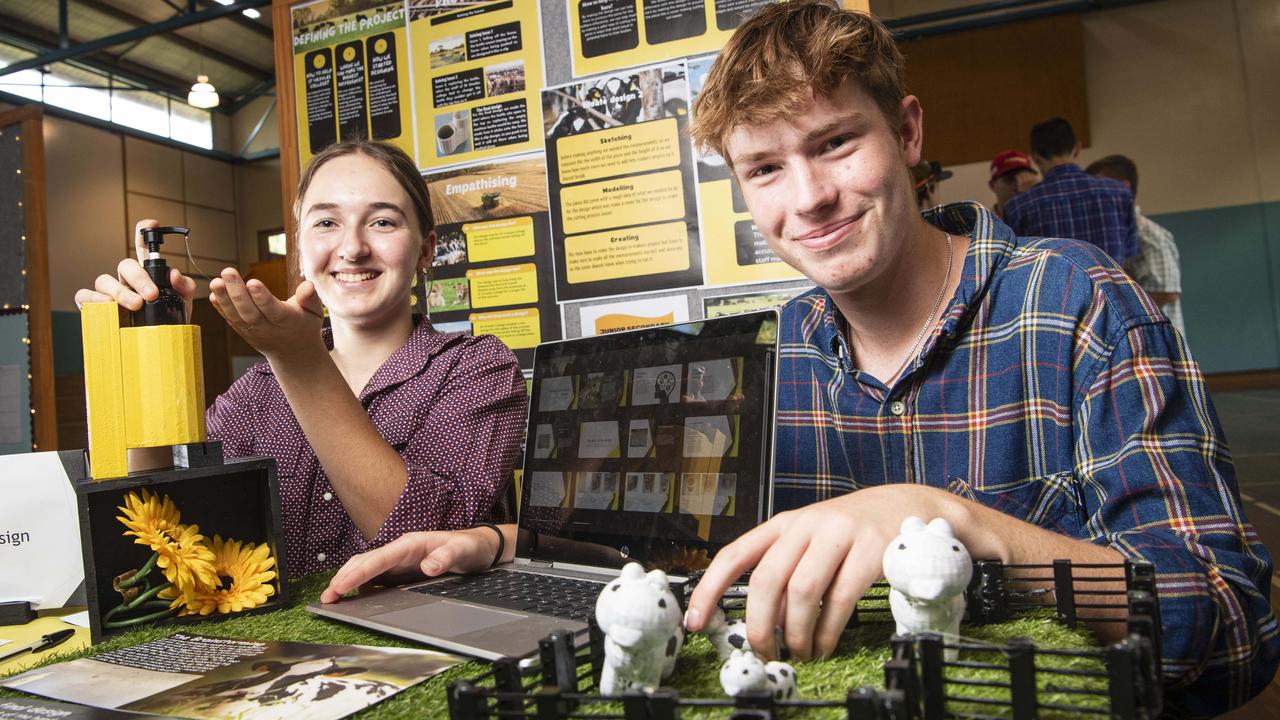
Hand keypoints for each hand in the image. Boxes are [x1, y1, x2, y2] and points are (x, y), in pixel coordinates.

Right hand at [73, 219, 195, 318]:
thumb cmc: (168, 321)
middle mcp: (126, 279)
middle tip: (151, 295)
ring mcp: (109, 292)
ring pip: (104, 280)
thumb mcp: (183, 302)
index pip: (143, 248)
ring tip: (135, 305)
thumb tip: (174, 274)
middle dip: (139, 278)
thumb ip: (184, 286)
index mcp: (146, 273)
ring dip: (120, 291)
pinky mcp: (95, 306)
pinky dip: (93, 299)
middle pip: (125, 265)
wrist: (159, 346)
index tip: (152, 224)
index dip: (144, 232)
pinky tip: (107, 306)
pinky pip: (84, 296)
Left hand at [208, 267, 323, 362]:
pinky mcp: (244, 332)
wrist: (293, 352)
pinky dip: (221, 308)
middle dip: (237, 293)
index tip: (253, 282)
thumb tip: (308, 285)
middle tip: (228, 272)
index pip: (274, 311)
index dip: (263, 298)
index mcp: (289, 322)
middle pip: (251, 312)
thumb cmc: (304, 325)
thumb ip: (310, 298)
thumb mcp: (315, 312)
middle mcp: (269, 329)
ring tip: (216, 282)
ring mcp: (254, 333)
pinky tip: (213, 294)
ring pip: (238, 317)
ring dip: (224, 299)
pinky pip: (231, 321)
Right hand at [319, 528, 502, 603]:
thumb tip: (428, 566)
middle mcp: (400, 551)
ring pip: (366, 568)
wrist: (480, 547)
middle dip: (344, 578)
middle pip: (365, 562)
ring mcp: (399, 561)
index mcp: (410, 544)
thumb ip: (447, 556)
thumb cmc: (470, 546)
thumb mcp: (463, 551)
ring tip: (331, 599)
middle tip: (326, 598)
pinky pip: (376, 578)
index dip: (359, 573)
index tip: (341, 586)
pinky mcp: (401, 571)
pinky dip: (360, 586)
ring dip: (347, 581)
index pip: (379, 559)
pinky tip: (353, 598)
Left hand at [684, 485, 984, 660]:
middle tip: (764, 651)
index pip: (735, 555)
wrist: (906, 506)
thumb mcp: (809, 537)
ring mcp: (838, 535)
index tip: (697, 622)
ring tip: (800, 651)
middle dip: (759, 624)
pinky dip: (828, 630)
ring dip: (796, 631)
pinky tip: (825, 643)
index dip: (710, 589)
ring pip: (802, 591)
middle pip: (767, 579)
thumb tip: (756, 618)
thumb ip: (783, 567)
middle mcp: (806, 525)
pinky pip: (840, 598)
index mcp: (783, 524)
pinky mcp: (869, 550)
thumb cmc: (851, 532)